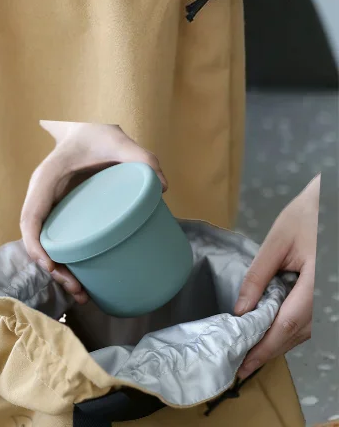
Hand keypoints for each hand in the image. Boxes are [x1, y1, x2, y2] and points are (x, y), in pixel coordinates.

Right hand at [20, 122, 167, 302]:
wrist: (86, 130)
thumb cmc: (97, 136)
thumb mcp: (118, 141)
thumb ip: (141, 156)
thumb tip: (162, 186)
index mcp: (47, 179)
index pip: (31, 217)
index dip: (36, 245)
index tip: (53, 266)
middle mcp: (42, 195)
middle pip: (36, 238)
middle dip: (51, 268)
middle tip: (79, 290)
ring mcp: (50, 206)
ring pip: (43, 243)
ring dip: (56, 270)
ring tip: (83, 293)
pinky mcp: (61, 213)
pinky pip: (54, 240)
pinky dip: (63, 262)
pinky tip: (82, 279)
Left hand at [234, 175, 319, 379]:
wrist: (333, 204)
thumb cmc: (307, 216)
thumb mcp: (277, 242)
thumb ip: (258, 277)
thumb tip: (241, 310)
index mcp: (318, 284)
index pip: (287, 325)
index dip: (264, 348)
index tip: (242, 364)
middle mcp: (329, 298)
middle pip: (297, 334)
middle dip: (268, 350)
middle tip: (239, 364)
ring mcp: (332, 301)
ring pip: (305, 332)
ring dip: (278, 342)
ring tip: (249, 351)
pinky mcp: (329, 298)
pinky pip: (310, 321)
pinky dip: (289, 330)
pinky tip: (269, 331)